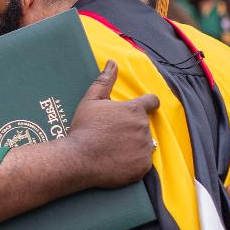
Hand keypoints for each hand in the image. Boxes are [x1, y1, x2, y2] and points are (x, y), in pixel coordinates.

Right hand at [67, 61, 159, 188]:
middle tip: (113, 135)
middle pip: (144, 125)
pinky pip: (143, 162)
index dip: (147, 104)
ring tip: (114, 149)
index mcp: (134, 110)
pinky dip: (133, 162)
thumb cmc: (84, 128)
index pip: (152, 102)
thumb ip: (105, 80)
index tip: (142, 108)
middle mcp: (143, 127)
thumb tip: (113, 62)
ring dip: (134, 145)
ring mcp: (144, 148)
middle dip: (132, 127)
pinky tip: (118, 161)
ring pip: (144, 144)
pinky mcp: (143, 167)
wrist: (78, 159)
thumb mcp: (91, 100)